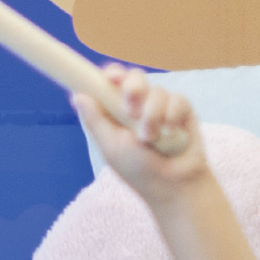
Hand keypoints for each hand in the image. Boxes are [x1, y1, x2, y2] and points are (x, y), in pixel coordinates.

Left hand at [78, 67, 207, 205]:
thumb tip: (77, 95)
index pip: (111, 84)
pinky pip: (178, 99)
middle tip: (130, 109)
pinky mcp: (183, 110)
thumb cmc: (138, 169)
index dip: (111, 75)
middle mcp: (138, 105)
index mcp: (116, 112)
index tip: (110, 78)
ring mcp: (161, 105)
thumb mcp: (111, 146)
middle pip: (135, 77)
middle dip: (133, 88)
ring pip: (157, 91)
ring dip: (152, 116)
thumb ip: (96, 120)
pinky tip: (171, 134)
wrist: (173, 184)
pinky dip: (172, 117)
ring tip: (150, 139)